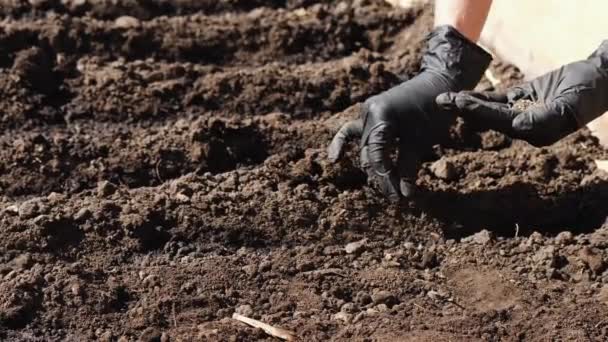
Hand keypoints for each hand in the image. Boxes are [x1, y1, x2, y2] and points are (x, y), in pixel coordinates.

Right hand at [328, 25, 491, 200]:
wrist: (439, 82)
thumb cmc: (434, 110)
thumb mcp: (422, 141)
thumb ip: (409, 167)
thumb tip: (404, 194)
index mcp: (381, 116)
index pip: (377, 155)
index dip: (386, 179)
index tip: (397, 198)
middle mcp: (368, 113)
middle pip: (369, 153)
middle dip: (382, 176)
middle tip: (396, 198)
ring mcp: (366, 113)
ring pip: (364, 147)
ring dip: (373, 167)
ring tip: (386, 187)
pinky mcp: (369, 115)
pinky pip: (352, 131)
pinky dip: (343, 144)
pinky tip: (334, 159)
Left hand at [437, 41, 607, 146]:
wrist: (601, 78)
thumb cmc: (589, 93)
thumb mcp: (569, 106)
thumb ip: (545, 118)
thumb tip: (518, 127)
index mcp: (535, 132)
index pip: (501, 123)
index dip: (480, 113)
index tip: (460, 103)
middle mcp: (525, 126)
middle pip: (489, 118)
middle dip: (465, 109)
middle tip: (441, 101)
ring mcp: (522, 112)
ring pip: (489, 108)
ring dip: (467, 103)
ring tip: (444, 99)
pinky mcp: (522, 99)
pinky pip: (497, 99)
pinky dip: (480, 97)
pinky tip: (461, 95)